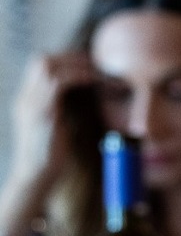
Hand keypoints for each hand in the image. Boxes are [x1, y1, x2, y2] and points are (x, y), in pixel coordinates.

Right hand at [9, 52, 97, 189]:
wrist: (36, 178)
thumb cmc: (51, 157)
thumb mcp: (55, 127)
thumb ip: (61, 111)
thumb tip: (81, 101)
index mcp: (27, 101)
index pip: (40, 67)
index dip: (65, 60)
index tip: (89, 64)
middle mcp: (25, 99)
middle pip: (42, 60)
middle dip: (71, 57)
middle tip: (96, 63)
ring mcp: (31, 105)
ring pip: (49, 66)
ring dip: (77, 64)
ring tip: (99, 70)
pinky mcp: (43, 114)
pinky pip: (59, 84)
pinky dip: (79, 76)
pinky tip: (95, 80)